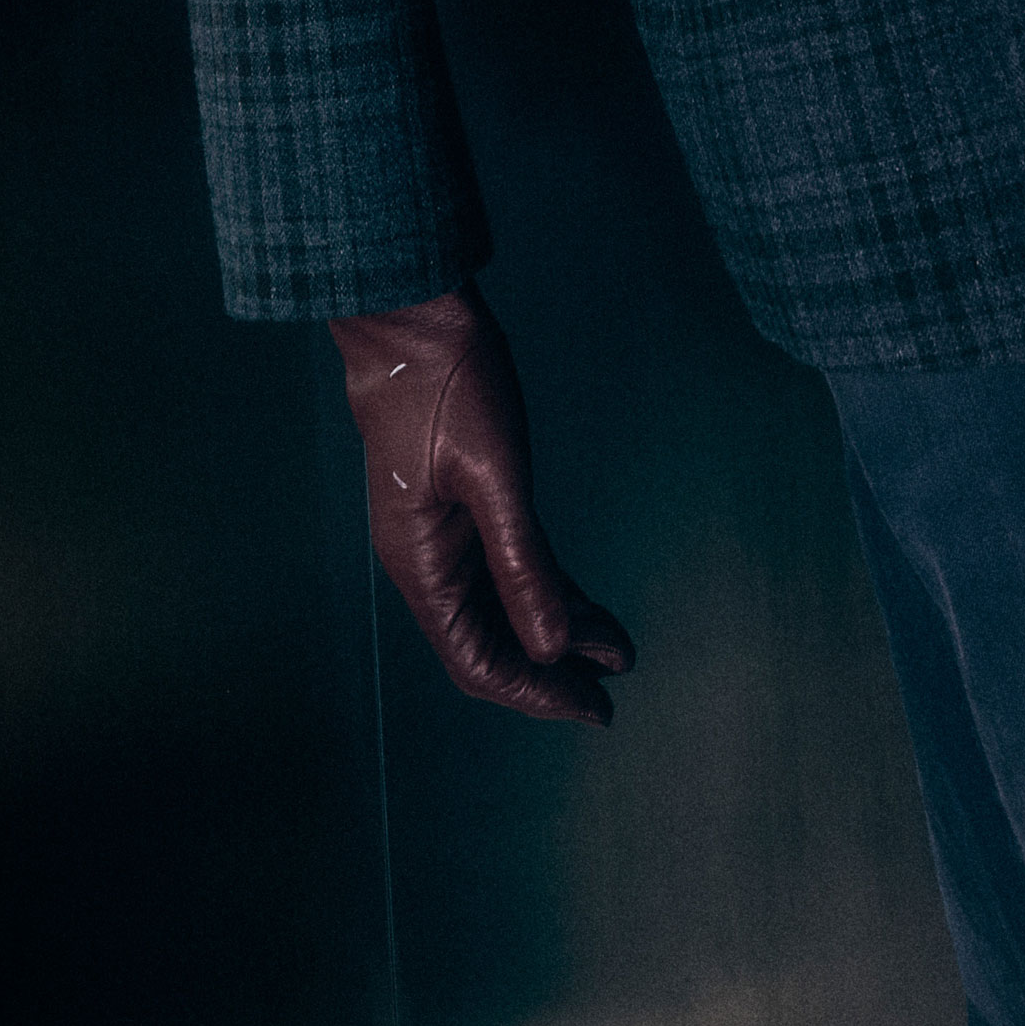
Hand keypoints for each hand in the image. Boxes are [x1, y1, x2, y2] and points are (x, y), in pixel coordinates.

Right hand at [327, 281, 635, 725]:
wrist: (410, 318)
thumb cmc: (448, 386)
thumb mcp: (494, 475)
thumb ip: (523, 564)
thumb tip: (554, 645)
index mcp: (422, 565)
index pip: (479, 661)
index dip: (538, 692)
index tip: (597, 707)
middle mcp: (424, 563)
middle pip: (488, 644)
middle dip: (552, 670)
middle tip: (614, 686)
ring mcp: (437, 537)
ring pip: (498, 609)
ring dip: (554, 631)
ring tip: (614, 647)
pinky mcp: (454, 508)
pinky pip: (500, 570)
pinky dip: (542, 590)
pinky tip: (581, 601)